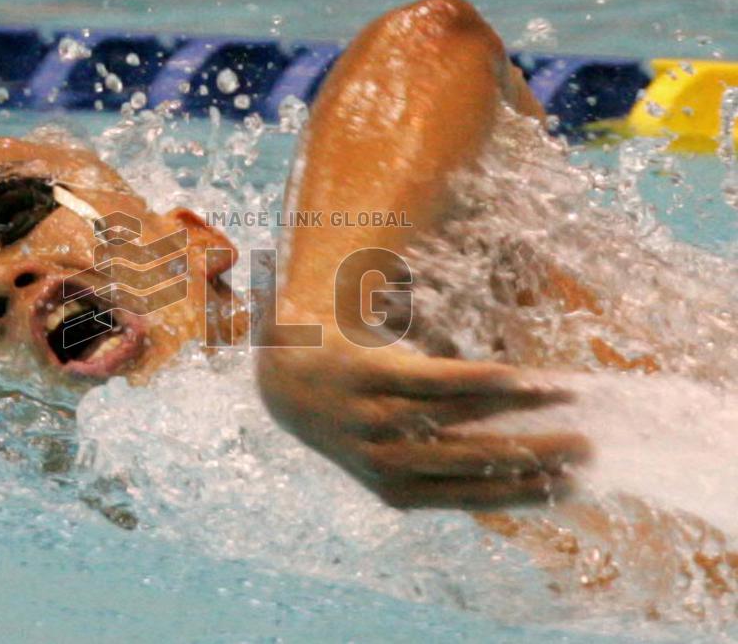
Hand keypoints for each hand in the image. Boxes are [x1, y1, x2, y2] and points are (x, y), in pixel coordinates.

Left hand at [256, 331, 590, 507]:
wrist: (286, 380)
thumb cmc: (354, 418)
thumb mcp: (390, 455)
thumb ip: (441, 461)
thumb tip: (517, 464)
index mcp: (395, 490)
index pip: (473, 496)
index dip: (525, 494)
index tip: (573, 487)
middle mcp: (385, 460)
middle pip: (474, 461)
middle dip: (535, 458)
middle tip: (585, 450)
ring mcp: (375, 417)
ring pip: (460, 419)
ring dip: (520, 411)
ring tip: (566, 400)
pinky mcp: (369, 376)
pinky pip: (436, 380)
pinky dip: (482, 381)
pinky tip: (520, 378)